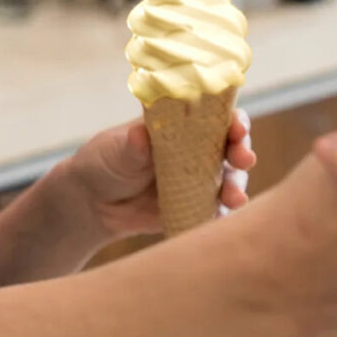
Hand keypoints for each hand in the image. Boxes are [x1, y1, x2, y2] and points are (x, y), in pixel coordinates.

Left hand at [64, 110, 255, 239]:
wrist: (93, 203)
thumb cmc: (106, 161)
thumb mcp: (115, 149)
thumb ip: (132, 145)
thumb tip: (140, 135)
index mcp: (182, 126)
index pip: (216, 118)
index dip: (232, 121)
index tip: (237, 128)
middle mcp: (198, 151)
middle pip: (231, 148)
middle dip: (242, 153)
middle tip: (243, 160)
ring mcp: (199, 181)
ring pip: (229, 181)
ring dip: (237, 187)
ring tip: (234, 198)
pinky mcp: (195, 209)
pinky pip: (215, 212)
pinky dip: (223, 215)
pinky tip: (223, 218)